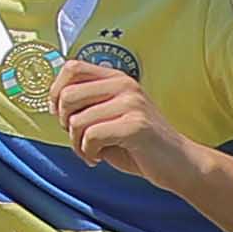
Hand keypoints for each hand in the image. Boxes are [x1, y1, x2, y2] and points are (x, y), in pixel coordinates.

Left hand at [51, 60, 181, 178]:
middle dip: (64, 123)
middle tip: (79, 138)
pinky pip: (92, 137)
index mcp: (117, 78)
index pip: (72, 67)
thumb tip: (52, 103)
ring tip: (91, 152)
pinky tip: (99, 158)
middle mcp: (125, 85)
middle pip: (68, 96)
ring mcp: (132, 103)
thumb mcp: (110, 116)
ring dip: (77, 144)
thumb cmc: (139, 144)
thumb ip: (87, 105)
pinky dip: (88, 153)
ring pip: (77, 121)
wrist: (179, 164)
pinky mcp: (136, 125)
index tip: (61, 115)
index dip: (56, 92)